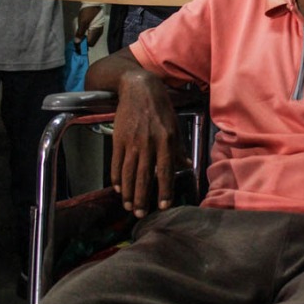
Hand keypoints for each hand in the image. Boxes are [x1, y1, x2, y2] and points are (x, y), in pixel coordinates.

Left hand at [76, 5, 104, 47]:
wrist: (93, 3)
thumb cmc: (88, 12)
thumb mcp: (82, 22)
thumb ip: (80, 33)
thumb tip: (77, 42)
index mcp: (96, 32)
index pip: (89, 44)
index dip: (82, 45)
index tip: (75, 44)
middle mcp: (99, 33)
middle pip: (91, 42)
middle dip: (84, 43)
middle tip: (76, 41)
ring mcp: (99, 30)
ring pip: (92, 39)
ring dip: (85, 40)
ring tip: (78, 37)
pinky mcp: (98, 27)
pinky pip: (93, 35)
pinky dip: (88, 36)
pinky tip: (83, 33)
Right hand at [110, 72, 184, 216]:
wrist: (138, 88)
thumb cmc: (160, 108)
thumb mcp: (175, 125)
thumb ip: (179, 147)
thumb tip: (186, 164)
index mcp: (166, 140)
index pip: (166, 171)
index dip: (164, 190)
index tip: (163, 206)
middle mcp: (149, 143)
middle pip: (145, 176)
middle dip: (143, 198)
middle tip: (140, 215)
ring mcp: (132, 142)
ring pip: (129, 173)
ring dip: (129, 193)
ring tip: (129, 206)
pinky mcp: (118, 139)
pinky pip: (116, 163)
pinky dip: (117, 178)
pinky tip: (119, 189)